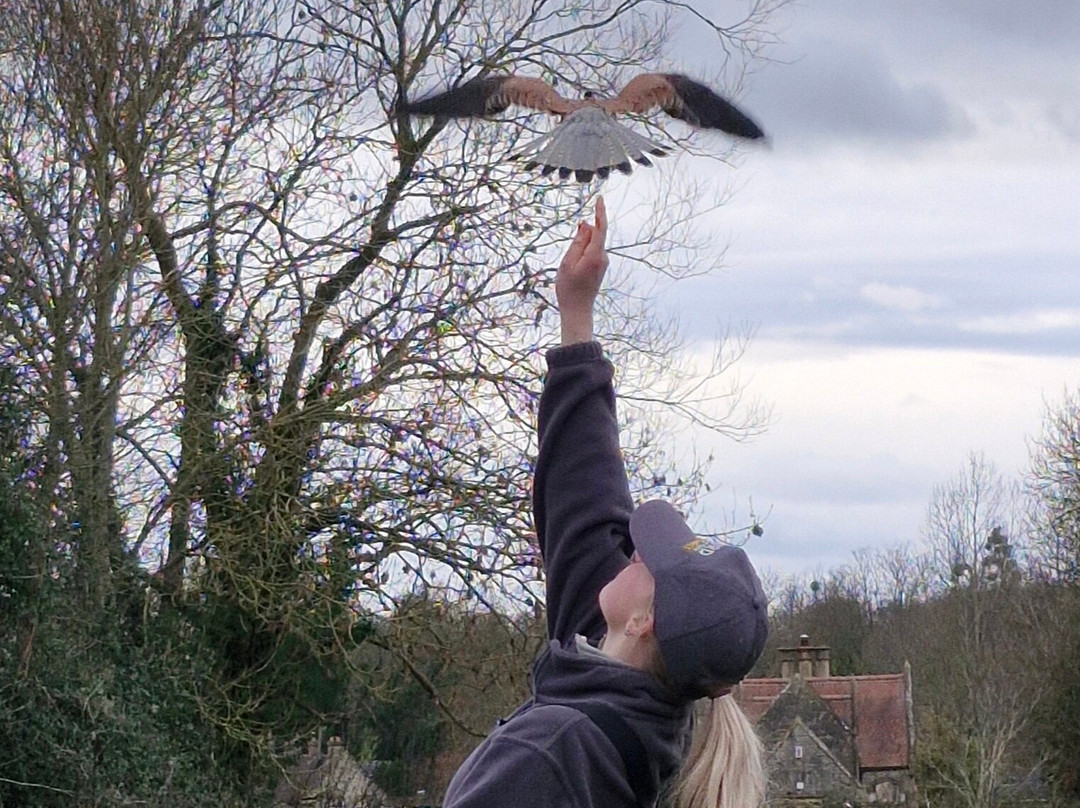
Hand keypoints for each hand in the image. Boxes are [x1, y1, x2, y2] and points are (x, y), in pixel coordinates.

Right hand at [556, 196, 607, 344]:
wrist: (577, 310)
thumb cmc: (569, 288)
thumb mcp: (568, 262)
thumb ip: (578, 242)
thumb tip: (586, 225)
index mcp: (596, 255)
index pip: (600, 228)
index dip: (600, 212)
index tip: (599, 198)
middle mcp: (603, 257)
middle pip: (593, 236)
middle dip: (581, 237)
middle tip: (569, 258)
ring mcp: (603, 263)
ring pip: (591, 245)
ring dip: (579, 248)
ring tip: (570, 269)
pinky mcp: (600, 267)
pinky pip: (591, 252)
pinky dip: (581, 253)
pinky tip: (574, 269)